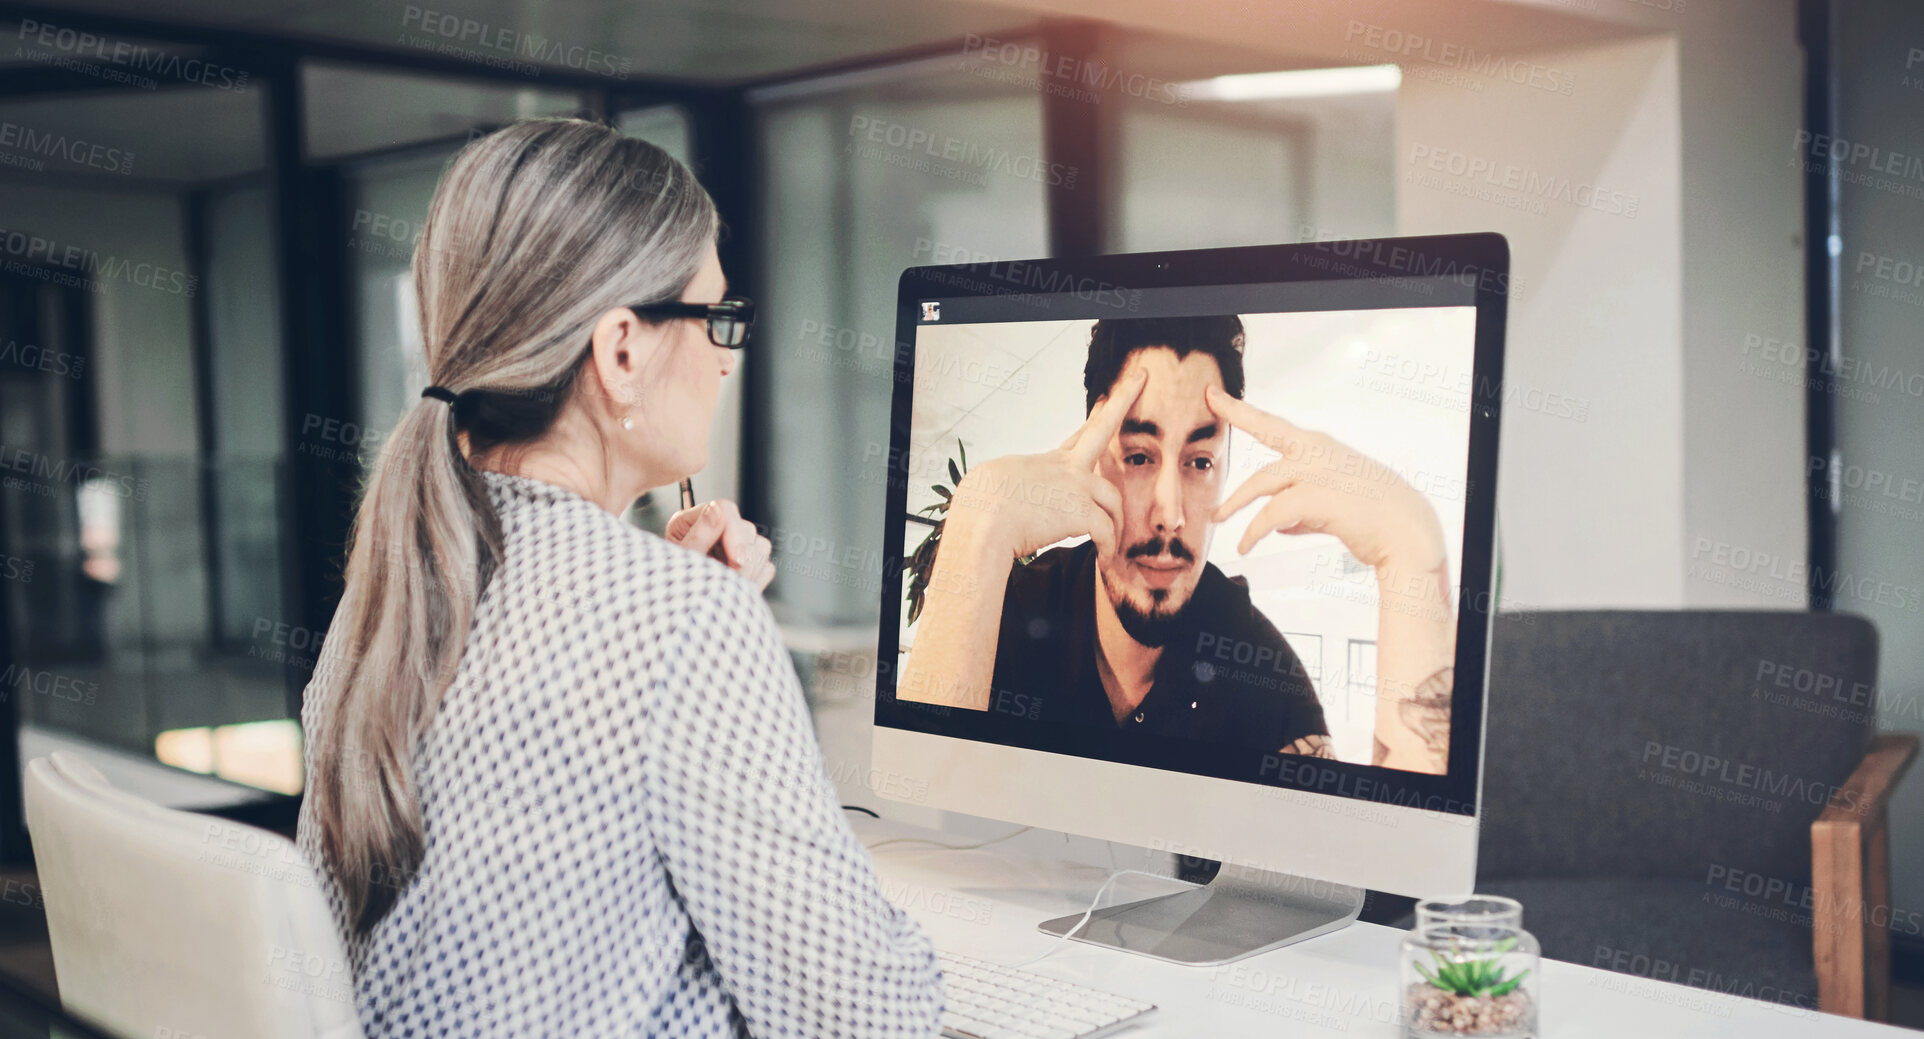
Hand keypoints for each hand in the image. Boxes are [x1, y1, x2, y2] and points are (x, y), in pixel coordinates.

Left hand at [665, 498, 774, 590]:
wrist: (676, 615)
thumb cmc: (672, 587)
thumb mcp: (680, 562)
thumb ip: (698, 536)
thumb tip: (716, 509)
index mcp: (693, 521)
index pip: (725, 510)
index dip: (735, 533)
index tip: (736, 561)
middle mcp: (716, 529)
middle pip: (746, 529)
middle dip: (744, 558)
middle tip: (732, 580)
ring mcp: (734, 546)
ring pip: (761, 547)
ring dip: (750, 571)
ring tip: (730, 588)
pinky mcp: (749, 565)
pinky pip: (766, 568)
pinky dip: (756, 581)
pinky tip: (737, 591)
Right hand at [945, 369, 1144, 560]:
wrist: (983, 519)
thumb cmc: (979, 509)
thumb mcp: (997, 485)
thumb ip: (1018, 486)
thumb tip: (1014, 496)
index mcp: (1045, 462)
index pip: (1077, 436)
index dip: (1095, 417)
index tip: (1106, 399)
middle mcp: (1065, 467)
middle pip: (1101, 428)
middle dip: (1123, 400)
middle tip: (1141, 378)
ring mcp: (1075, 486)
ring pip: (1113, 500)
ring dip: (1115, 526)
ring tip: (1111, 546)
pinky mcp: (1081, 512)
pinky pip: (1106, 531)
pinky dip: (1108, 547)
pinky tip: (1104, 558)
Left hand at [1205, 385, 1444, 574]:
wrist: (1406, 531)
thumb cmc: (1374, 516)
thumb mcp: (1333, 501)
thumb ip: (1301, 508)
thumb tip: (1276, 524)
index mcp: (1320, 446)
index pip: (1274, 424)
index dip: (1243, 410)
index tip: (1217, 395)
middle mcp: (1316, 450)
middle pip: (1265, 432)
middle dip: (1235, 415)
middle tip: (1210, 401)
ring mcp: (1316, 471)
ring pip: (1260, 482)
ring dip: (1235, 503)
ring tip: (1219, 518)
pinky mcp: (1315, 498)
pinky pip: (1271, 516)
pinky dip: (1254, 532)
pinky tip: (1246, 546)